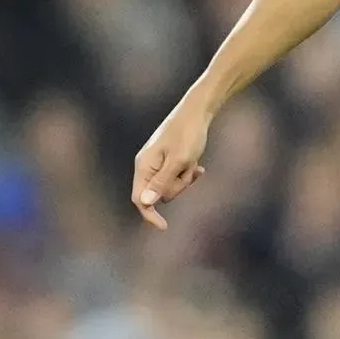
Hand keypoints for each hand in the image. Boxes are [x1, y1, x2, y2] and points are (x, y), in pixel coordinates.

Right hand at [132, 93, 211, 229]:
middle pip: (160, 194)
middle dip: (178, 187)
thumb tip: (146, 202)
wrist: (198, 111)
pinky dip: (189, 173)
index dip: (150, 215)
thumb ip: (163, 182)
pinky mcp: (168, 160)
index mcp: (144, 166)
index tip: (164, 227)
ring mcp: (157, 163)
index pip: (140, 199)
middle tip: (190, 170)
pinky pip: (178, 176)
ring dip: (185, 177)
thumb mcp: (179, 161)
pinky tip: (199, 167)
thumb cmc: (188, 134)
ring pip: (172, 186)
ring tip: (194, 161)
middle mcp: (147, 166)